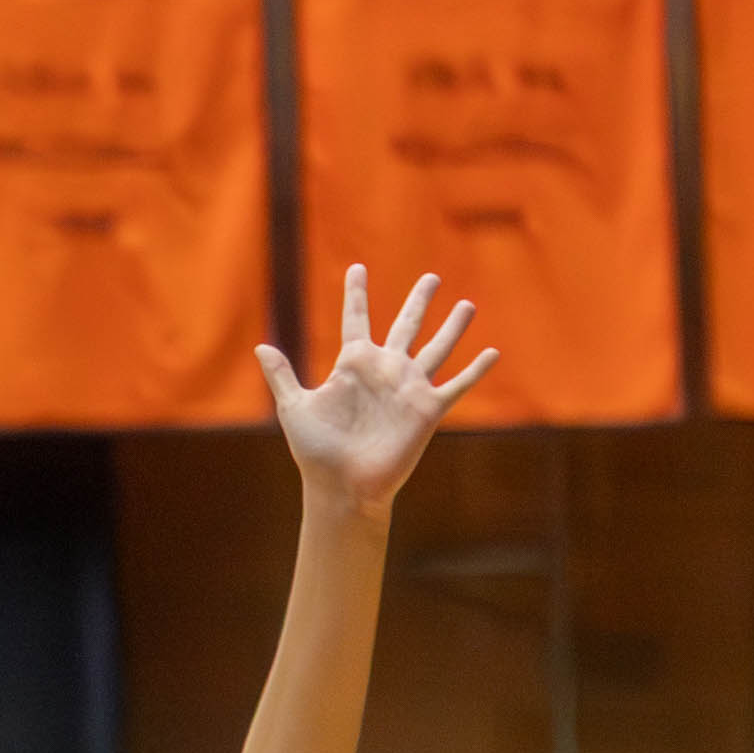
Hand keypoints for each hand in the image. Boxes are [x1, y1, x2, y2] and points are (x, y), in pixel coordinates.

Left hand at [259, 267, 497, 517]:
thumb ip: (282, 376)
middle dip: (418, 301)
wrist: (342, 485)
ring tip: (467, 304)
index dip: (357, 294)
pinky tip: (493, 352)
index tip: (357, 268)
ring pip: (437, 347)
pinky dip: (475, 370)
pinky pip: (458, 384)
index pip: (356, 320)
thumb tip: (260, 346)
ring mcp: (408, 388)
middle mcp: (384, 370)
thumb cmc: (316, 451)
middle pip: (406, 325)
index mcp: (353, 364)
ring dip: (453, 326)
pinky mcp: (428, 408)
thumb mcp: (295, 407)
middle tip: (431, 277)